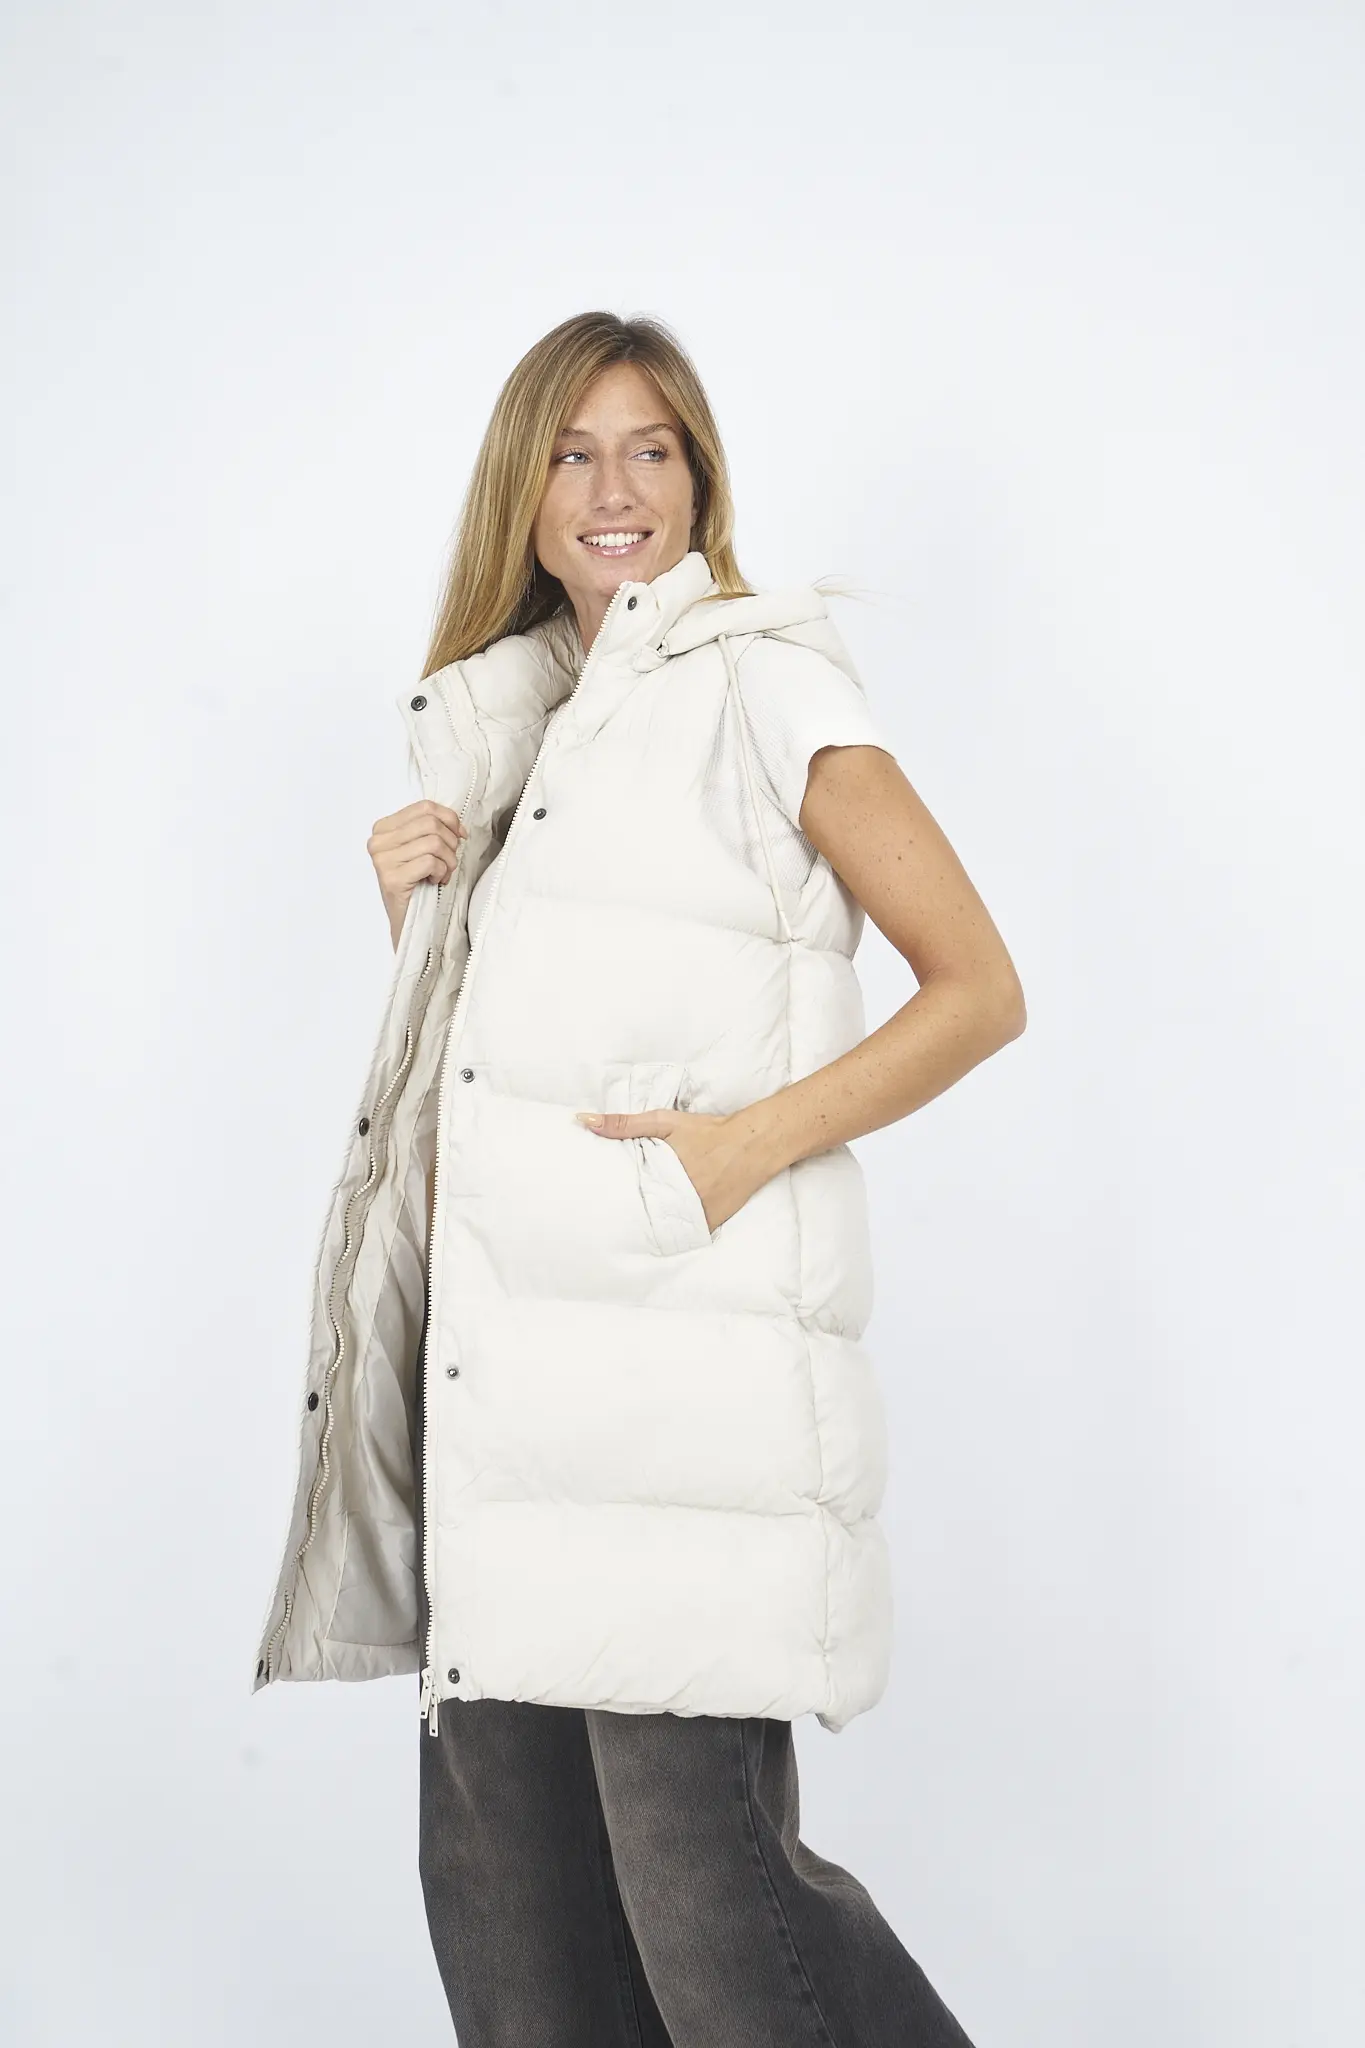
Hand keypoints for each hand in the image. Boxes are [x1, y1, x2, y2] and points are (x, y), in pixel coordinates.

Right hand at [367, 799, 468, 948]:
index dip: (449, 819)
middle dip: (450, 842)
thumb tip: (458, 825)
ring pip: (434, 842)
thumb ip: (430, 830)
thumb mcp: (420, 849)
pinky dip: (441, 873)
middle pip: (430, 823)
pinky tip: (435, 882)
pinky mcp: (392, 878)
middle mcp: (378, 841)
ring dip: (448, 861)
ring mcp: (382, 860)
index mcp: (383, 828)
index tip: (459, 836)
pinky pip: (430, 862)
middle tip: (448, 861)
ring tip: (442, 874)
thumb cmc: (416, 884)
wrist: (407, 922)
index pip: (424, 807)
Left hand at [574, 1107, 767, 1232]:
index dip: (611, 1205)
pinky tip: (662, 1235)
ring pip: (663, 1230)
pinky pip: (686, 1234)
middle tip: (608, 1224)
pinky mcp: (710, 1222)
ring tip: (629, 1235)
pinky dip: (674, 1233)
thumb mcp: (663, 1122)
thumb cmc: (706, 1131)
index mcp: (661, 1175)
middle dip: (628, 1220)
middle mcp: (677, 1199)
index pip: (626, 1198)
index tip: (595, 1211)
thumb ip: (623, 1123)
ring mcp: (695, 1214)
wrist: (752, 1143)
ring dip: (650, 1230)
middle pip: (643, 1217)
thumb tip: (583, 1121)